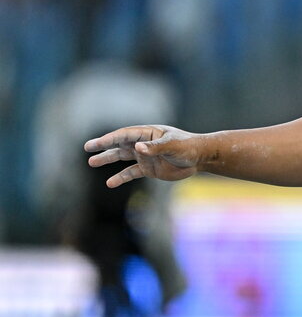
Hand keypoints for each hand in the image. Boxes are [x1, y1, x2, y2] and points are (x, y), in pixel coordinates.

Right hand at [84, 125, 202, 187]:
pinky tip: (110, 183)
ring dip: (108, 159)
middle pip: (119, 144)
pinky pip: (131, 173)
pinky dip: (121, 177)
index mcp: (147, 133)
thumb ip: (155, 147)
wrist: (200, 158)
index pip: (125, 135)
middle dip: (103, 146)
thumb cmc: (188, 147)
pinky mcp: (149, 169)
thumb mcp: (172, 146)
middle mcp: (143, 143)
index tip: (96, 144)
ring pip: (122, 157)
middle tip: (87, 148)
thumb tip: (137, 148)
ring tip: (92, 162)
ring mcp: (145, 156)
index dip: (110, 139)